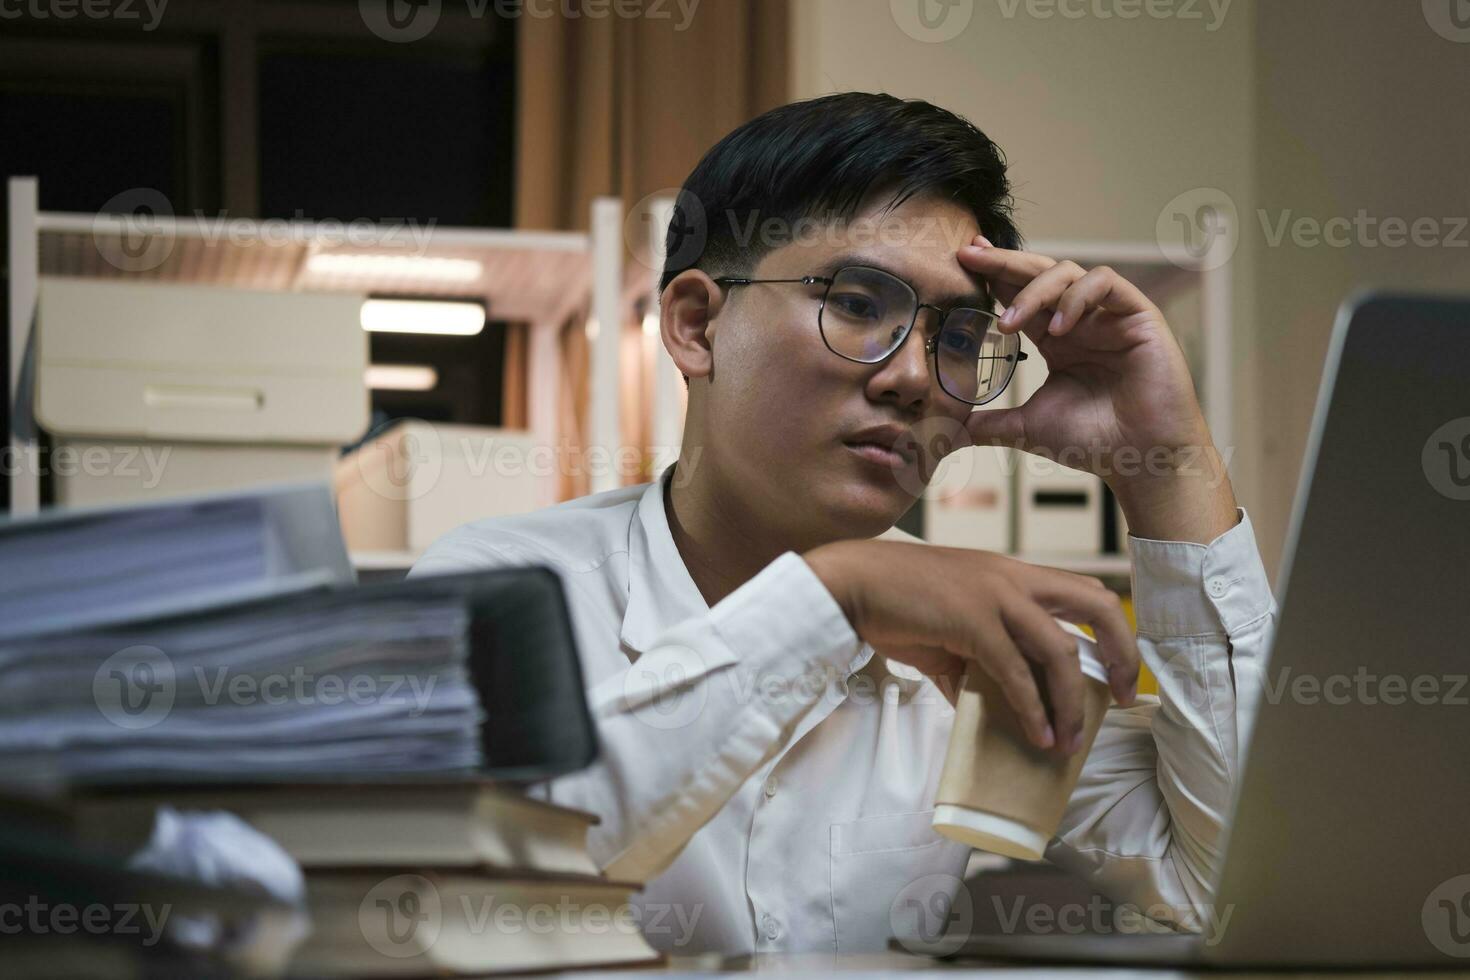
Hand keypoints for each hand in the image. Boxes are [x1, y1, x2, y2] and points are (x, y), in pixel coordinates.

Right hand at [803, 539, 1137, 754]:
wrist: (853, 583)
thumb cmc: (896, 603)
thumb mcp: (948, 632)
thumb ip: (974, 666)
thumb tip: (987, 711)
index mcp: (1013, 575)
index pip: (1084, 593)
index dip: (1112, 632)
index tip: (1117, 674)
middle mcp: (1014, 579)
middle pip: (1096, 604)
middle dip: (1120, 651)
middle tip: (1121, 696)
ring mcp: (995, 596)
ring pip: (1058, 648)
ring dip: (1072, 701)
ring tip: (1069, 741)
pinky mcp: (972, 620)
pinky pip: (1014, 670)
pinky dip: (1031, 707)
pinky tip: (1037, 734)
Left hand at [957, 239, 1237, 542]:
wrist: (1141, 460)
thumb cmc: (1094, 443)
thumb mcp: (1027, 428)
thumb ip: (988, 424)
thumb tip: (946, 431)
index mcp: (1056, 339)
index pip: (1020, 294)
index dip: (993, 275)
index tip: (960, 262)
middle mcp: (1081, 321)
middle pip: (1038, 273)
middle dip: (1002, 263)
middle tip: (969, 257)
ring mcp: (1109, 315)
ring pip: (1068, 272)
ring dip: (1033, 291)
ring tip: (1009, 324)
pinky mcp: (1137, 315)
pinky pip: (1104, 283)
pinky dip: (1076, 298)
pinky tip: (1058, 328)